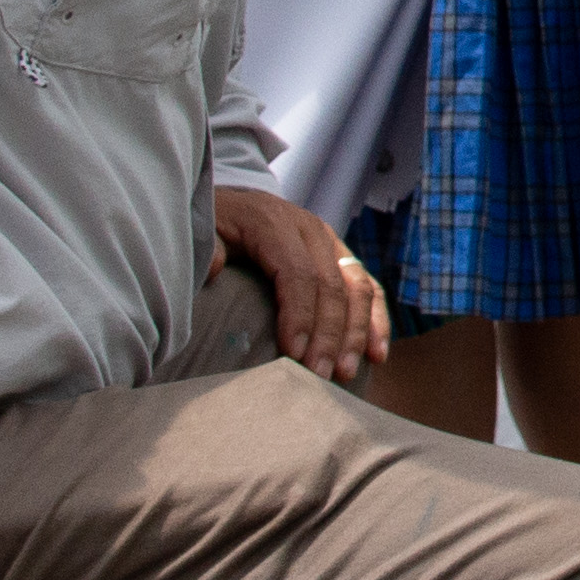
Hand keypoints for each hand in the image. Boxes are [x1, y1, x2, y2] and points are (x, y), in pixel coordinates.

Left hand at [218, 186, 387, 379]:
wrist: (235, 204)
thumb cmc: (215, 226)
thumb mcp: (202, 229)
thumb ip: (206, 248)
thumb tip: (215, 269)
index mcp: (275, 223)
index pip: (297, 273)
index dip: (299, 315)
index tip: (293, 355)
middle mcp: (311, 230)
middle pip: (332, 285)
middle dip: (328, 335)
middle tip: (318, 375)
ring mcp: (332, 243)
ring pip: (358, 288)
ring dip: (356, 334)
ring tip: (345, 374)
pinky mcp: (343, 258)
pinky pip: (369, 288)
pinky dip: (376, 322)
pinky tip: (376, 354)